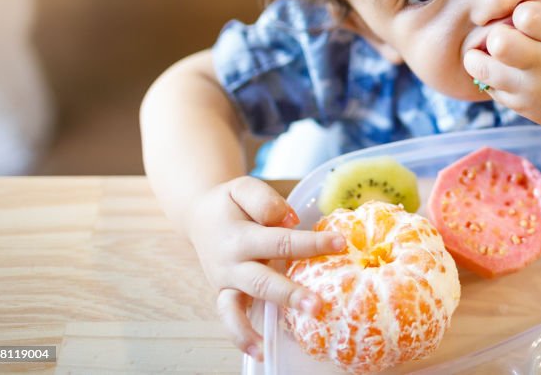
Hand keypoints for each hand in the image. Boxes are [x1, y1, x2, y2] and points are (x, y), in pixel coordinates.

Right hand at [186, 176, 345, 360]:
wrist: (200, 217)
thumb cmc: (231, 204)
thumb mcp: (242, 188)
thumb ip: (265, 201)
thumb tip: (289, 221)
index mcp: (239, 235)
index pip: (280, 240)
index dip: (311, 243)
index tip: (340, 244)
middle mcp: (231, 263)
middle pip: (263, 280)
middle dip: (290, 294)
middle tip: (318, 304)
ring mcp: (226, 283)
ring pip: (242, 306)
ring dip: (264, 323)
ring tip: (282, 336)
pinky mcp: (225, 294)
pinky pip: (230, 318)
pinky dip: (242, 337)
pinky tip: (260, 352)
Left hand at [463, 1, 540, 132]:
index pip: (528, 15)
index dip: (522, 11)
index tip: (529, 18)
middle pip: (500, 43)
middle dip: (496, 33)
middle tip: (503, 35)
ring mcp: (531, 89)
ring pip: (484, 68)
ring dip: (480, 56)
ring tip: (490, 52)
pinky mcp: (521, 106)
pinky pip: (488, 87)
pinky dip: (489, 76)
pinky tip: (503, 69)